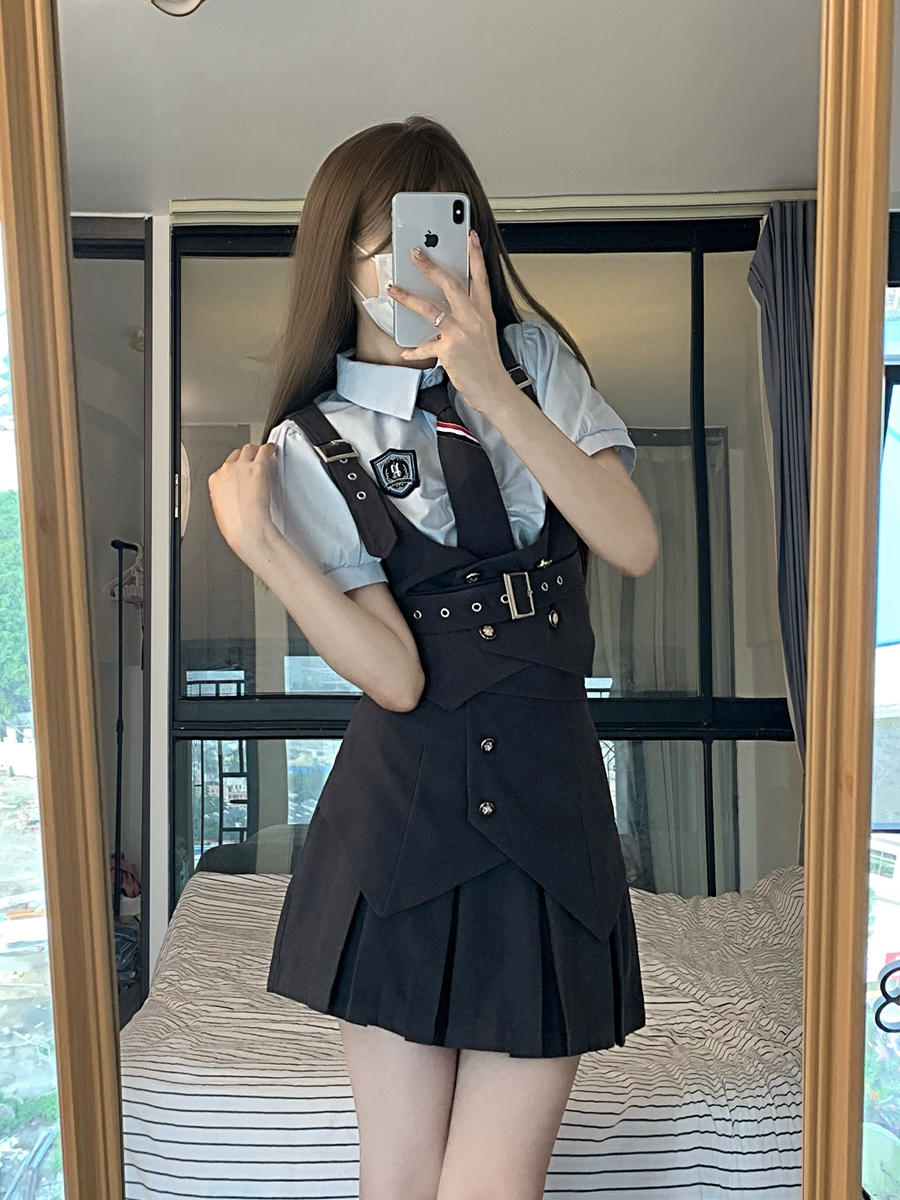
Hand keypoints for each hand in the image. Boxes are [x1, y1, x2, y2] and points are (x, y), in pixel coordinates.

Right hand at [208, 442, 277, 561]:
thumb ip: (225, 494)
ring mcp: (243, 466)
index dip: (235, 468)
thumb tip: (232, 493)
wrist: (246, 528)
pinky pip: (265, 450)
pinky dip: (269, 448)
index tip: (241, 471)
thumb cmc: (235, 524)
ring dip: (256, 450)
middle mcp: (227, 470)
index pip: (225, 466)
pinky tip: (273, 449)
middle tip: (252, 460)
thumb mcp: (220, 508)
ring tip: (262, 452)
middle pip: (236, 454)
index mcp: (215, 480)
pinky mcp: (258, 466)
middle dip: (244, 456)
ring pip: (249, 448)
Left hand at [389, 229, 510, 412]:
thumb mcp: (484, 331)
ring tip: (393, 288)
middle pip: (450, 284)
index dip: (475, 254)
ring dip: (408, 297)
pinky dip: (414, 349)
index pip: (480, 277)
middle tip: (415, 253)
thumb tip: (446, 303)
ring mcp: (461, 332)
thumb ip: (469, 314)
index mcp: (484, 311)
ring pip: (430, 308)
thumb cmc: (486, 362)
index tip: (469, 235)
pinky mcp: (449, 349)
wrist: (493, 389)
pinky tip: (405, 351)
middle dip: (430, 266)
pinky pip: (425, 344)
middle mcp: (473, 318)